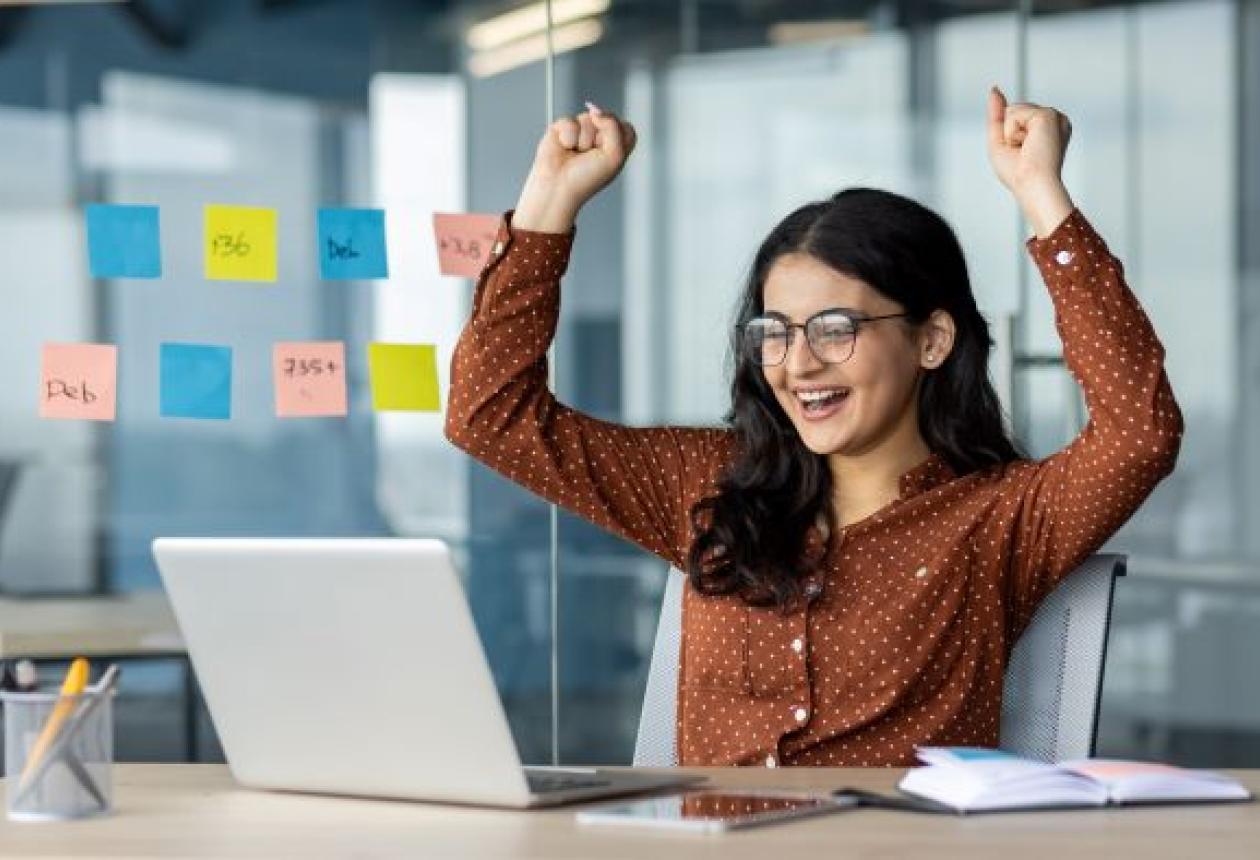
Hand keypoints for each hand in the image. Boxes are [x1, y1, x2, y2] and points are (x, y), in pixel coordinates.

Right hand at [513, 103, 637, 232]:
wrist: (557, 187)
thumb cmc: (586, 178)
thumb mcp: (614, 155)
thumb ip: (613, 126)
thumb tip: (594, 110)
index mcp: (617, 146)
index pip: (626, 127)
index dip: (617, 138)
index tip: (607, 155)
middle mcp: (600, 137)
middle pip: (607, 118)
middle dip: (598, 138)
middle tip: (589, 155)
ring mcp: (581, 131)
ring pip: (587, 117)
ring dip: (582, 140)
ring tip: (575, 153)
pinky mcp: (563, 128)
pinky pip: (569, 120)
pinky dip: (568, 137)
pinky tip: (564, 148)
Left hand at [986, 86, 1074, 237]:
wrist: (1032, 183)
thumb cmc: (1017, 172)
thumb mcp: (1000, 140)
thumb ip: (997, 114)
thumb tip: (994, 89)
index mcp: (1046, 128)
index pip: (1017, 116)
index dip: (1009, 131)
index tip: (1023, 150)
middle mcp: (1054, 120)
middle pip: (1013, 110)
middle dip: (1008, 132)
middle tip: (1023, 151)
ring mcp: (1053, 116)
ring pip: (1013, 110)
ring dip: (1010, 132)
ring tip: (1026, 148)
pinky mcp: (1049, 115)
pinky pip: (1015, 113)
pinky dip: (1013, 131)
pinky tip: (1029, 143)